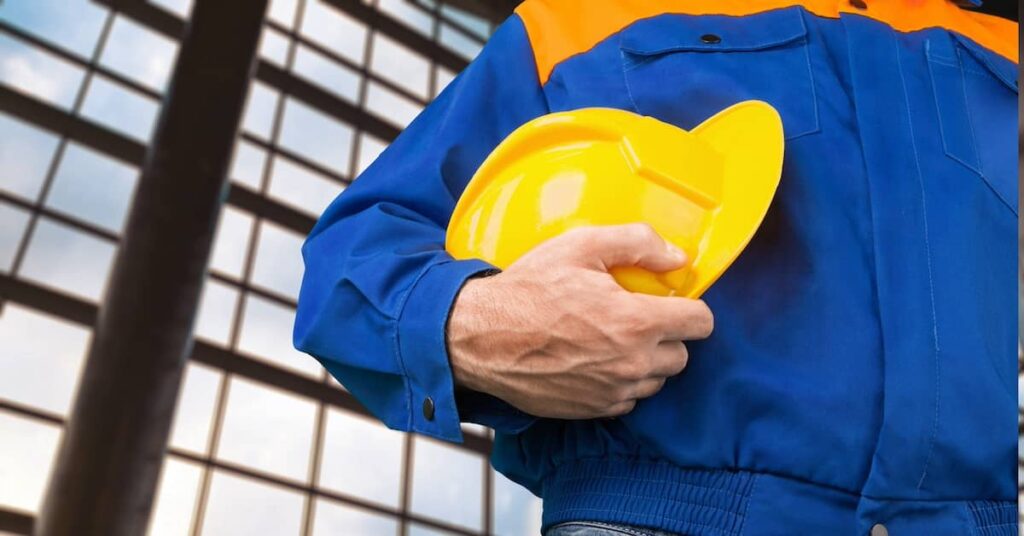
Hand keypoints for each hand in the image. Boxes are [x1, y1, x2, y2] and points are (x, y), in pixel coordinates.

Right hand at [447, 223, 713, 418]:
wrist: (480, 338)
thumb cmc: (528, 289)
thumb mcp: (580, 246)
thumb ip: (637, 243)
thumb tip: (677, 257)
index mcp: (636, 322)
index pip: (701, 323)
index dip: (690, 307)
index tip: (671, 302)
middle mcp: (632, 363)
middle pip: (682, 355)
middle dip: (666, 335)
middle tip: (634, 317)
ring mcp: (613, 391)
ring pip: (656, 379)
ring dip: (645, 361)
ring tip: (611, 339)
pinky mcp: (594, 409)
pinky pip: (628, 399)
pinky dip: (620, 382)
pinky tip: (594, 360)